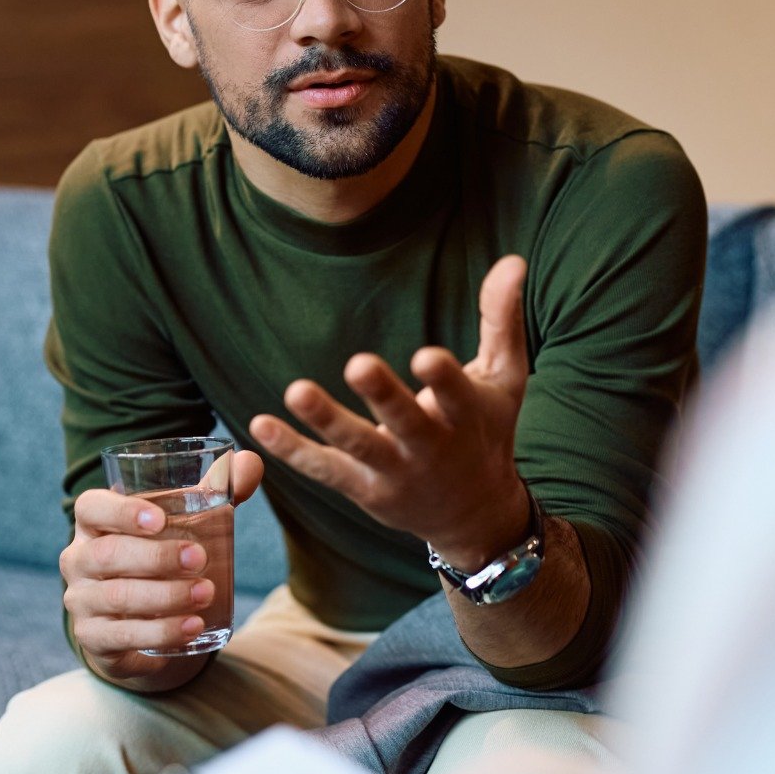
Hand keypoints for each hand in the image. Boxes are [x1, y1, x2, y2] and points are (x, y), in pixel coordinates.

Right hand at [59, 449, 263, 682]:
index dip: (120, 511)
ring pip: (116, 597)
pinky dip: (161, 631)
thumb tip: (249, 462)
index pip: (91, 508)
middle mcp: (79, 559)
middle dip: (156, 557)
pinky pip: (122, 636)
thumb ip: (216, 490)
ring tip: (206, 593)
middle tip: (200, 559)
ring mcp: (81, 600)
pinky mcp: (93, 638)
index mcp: (95, 523)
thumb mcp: (187, 520)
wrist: (143, 617)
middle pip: (107, 554)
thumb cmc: (163, 551)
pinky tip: (193, 626)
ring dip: (165, 596)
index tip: (160, 519)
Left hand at [250, 255, 531, 568]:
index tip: (427, 357)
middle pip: (406, 422)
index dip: (443, 378)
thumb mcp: (505, 378)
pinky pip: (325, 469)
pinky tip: (261, 425)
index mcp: (467, 417)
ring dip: (327, 420)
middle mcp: (432, 447)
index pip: (457, 395)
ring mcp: (396, 471)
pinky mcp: (365, 489)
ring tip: (296, 390)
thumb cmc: (488, 430)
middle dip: (384, 396)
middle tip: (359, 364)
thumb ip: (502, 319)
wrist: (474, 514)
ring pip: (358, 447)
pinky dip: (293, 450)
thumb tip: (513, 259)